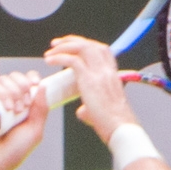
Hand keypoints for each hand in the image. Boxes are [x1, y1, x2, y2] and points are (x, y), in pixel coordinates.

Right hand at [0, 67, 51, 169]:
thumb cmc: (14, 151)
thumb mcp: (34, 131)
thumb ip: (41, 109)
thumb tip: (43, 86)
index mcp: (22, 105)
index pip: (26, 82)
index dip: (31, 78)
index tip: (36, 83)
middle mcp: (7, 100)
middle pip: (15, 77)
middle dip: (23, 85)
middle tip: (25, 104)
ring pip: (4, 81)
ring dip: (13, 91)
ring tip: (15, 110)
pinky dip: (2, 93)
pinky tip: (7, 108)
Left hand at [47, 35, 139, 149]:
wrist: (120, 129)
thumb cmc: (113, 125)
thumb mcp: (104, 109)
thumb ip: (91, 107)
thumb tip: (82, 111)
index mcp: (112, 75)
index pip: (102, 49)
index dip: (86, 44)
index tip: (72, 46)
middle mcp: (107, 70)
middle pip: (89, 44)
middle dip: (71, 40)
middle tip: (55, 44)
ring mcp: (99, 73)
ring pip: (81, 48)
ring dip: (63, 46)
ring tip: (49, 52)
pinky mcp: (90, 80)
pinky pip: (72, 60)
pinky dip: (59, 57)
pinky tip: (49, 61)